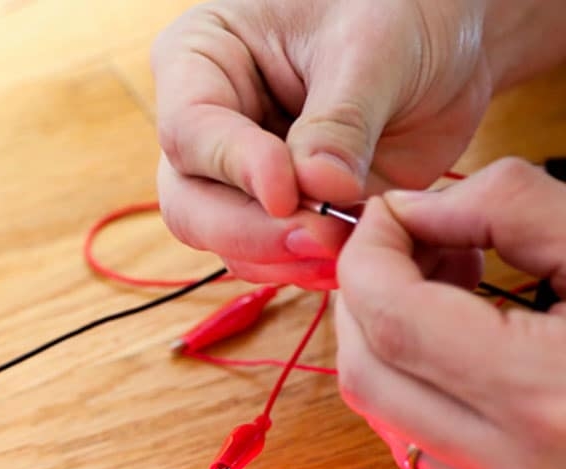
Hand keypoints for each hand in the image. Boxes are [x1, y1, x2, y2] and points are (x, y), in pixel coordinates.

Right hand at [152, 0, 493, 288]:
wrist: (453, 39)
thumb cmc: (403, 7)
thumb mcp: (377, 45)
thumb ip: (341, 120)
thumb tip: (317, 191)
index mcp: (202, 58)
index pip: (190, 130)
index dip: (234, 167)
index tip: (287, 192)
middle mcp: (207, 129)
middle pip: (192, 205)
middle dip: (252, 232)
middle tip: (318, 237)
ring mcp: (237, 181)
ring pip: (226, 245)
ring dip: (283, 257)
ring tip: (346, 244)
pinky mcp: (277, 217)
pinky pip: (271, 261)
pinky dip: (307, 268)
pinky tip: (348, 257)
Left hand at [335, 159, 565, 468]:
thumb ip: (512, 210)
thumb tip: (417, 210)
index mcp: (549, 396)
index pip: (395, 320)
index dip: (371, 257)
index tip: (386, 214)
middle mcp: (517, 468)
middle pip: (368, 373)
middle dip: (365, 298)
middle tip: (408, 243)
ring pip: (383, 417)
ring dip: (385, 341)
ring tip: (444, 283)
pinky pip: (420, 444)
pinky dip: (415, 385)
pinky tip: (461, 341)